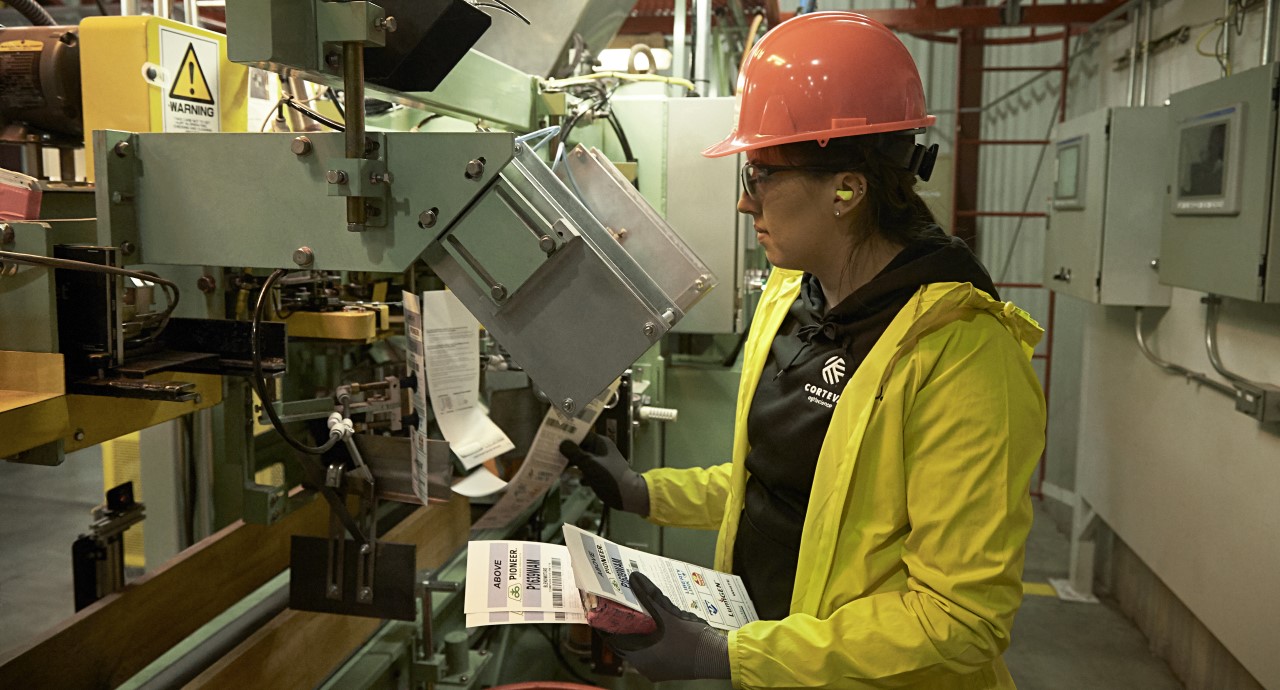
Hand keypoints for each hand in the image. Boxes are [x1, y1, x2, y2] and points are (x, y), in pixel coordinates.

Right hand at [559, 432, 649, 515]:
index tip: (552, 437)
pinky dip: (577, 474)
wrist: (628, 495)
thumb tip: (562, 443)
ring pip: (581, 460)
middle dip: (566, 451)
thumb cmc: (610, 476)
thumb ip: (575, 453)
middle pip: (579, 447)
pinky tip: (567, 477)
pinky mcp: (599, 475)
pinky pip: (584, 471)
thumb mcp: (590, 464)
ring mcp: (599, 463)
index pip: (581, 434)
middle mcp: (599, 450)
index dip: (567, 435)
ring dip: (570, 463)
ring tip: (555, 465)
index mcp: (600, 443)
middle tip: (549, 452)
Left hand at [604, 572, 729, 681]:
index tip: (600, 609)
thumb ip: (650, 595)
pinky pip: (650, 651)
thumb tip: (634, 578)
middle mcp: (646, 667)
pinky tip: (654, 624)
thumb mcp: (669, 614)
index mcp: (641, 657)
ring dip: (635, 631)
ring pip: (638, 647)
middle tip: (618, 606)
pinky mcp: (667, 667)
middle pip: (624, 643)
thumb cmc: (694, 640)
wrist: (718, 658)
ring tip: (635, 612)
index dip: (605, 624)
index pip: (612, 640)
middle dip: (621, 624)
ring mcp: (657, 669)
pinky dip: (648, 638)